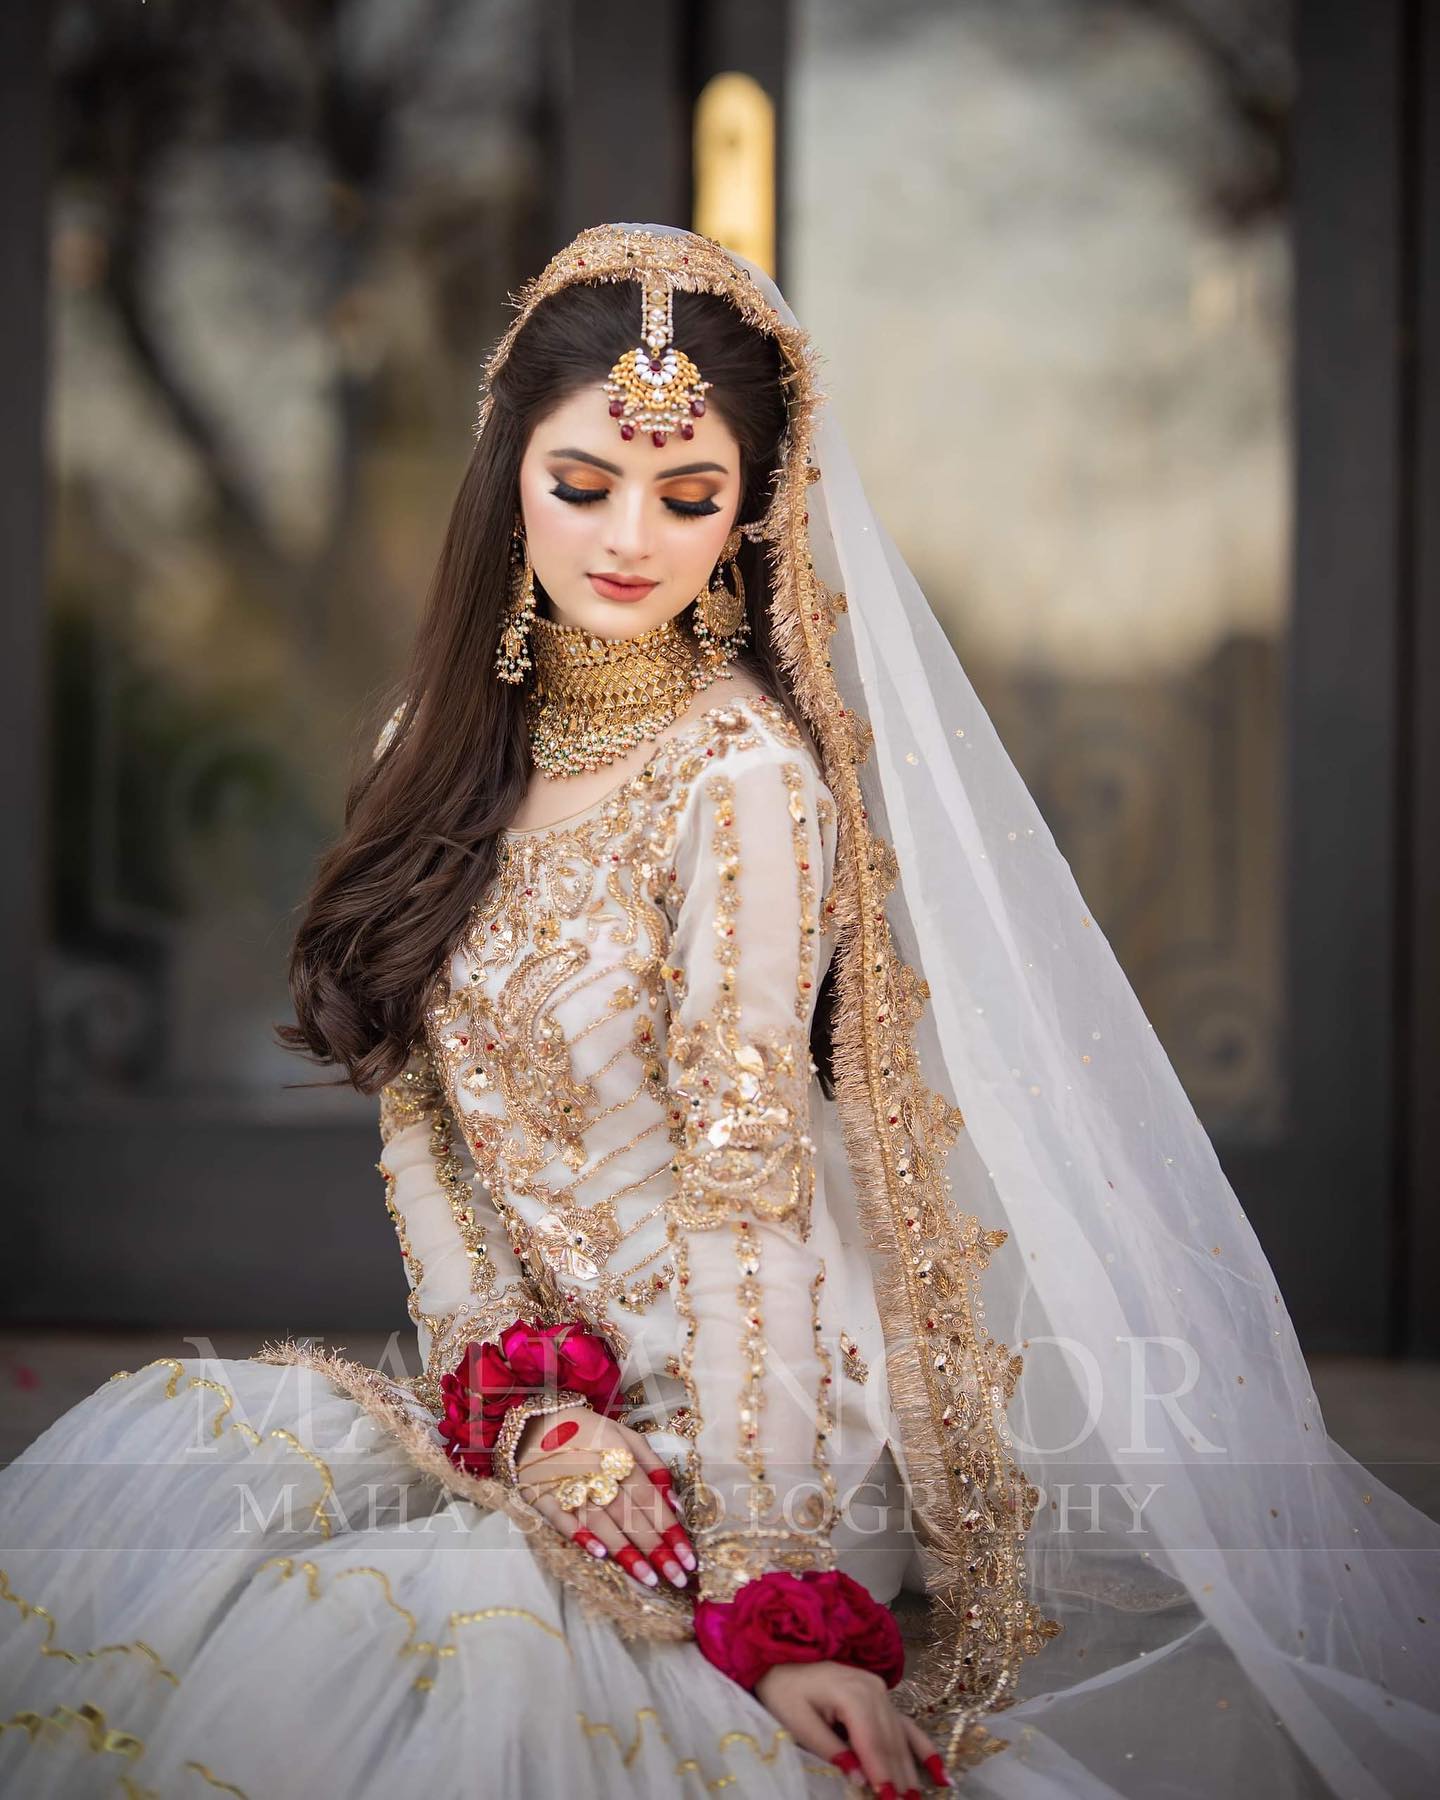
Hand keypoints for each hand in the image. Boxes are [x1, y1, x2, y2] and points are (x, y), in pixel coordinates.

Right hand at [513, 1404, 696, 1591]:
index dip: (670, 1529)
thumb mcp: (625, 1435)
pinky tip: (600, 1554)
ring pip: (601, 1522)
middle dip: (656, 1549)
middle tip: (677, 1578)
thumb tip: (675, 1502)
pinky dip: (581, 1535)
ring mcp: (568, 1484)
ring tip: (649, 1579)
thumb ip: (652, 1466)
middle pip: (630, 1514)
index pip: (650, 1498)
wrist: (535, 1419)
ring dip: (626, 1552)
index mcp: (619, 1454)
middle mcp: (596, 1470)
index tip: (689, 1558)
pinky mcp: (543, 1495)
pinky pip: (564, 1519)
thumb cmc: (588, 1431)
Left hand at [754, 1661, 947, 1795]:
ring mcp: (880, 1691)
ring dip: (910, 1770)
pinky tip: (941, 1771)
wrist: (783, 1658)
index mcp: (852, 1693)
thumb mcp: (798, 1721)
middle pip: (890, 1742)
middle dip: (899, 1778)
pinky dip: (923, 1748)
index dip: (881, 1774)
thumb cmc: (785, 1692)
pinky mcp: (881, 1696)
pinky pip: (906, 1725)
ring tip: (918, 1799)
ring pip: (899, 1737)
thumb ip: (829, 1749)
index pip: (872, 1742)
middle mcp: (873, 1689)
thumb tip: (858, 1778)